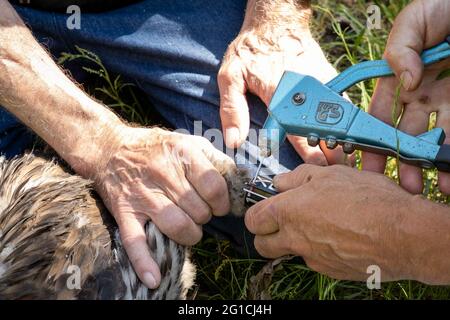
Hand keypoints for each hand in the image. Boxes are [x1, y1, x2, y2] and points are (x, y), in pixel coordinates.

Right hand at [93, 126, 234, 288]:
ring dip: (190, 235)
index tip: (220, 206)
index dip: (222, 202)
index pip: (213, 186)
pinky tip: (154, 279)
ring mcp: (143, 195)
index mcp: (181, 154)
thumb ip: (212, 157)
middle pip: (198, 210)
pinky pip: (135, 241)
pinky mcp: (124, 212)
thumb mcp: (186, 141)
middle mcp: (163, 173)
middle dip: (205, 216)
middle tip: (199, 212)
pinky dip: (144, 263)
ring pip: (177, 226)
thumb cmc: (154, 147)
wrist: (109, 148)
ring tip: (189, 229)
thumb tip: (237, 177)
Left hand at [218, 1, 346, 164]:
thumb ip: (232, 110)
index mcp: (279, 93)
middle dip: (334, 149)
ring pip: (337, 114)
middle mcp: (304, 89)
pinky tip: (344, 133)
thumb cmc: (251, 49)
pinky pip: (339, 101)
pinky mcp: (328, 75)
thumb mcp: (231, 76)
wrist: (275, 21)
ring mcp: (320, 81)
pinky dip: (342, 118)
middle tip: (340, 169)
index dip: (310, 152)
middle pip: (324, 126)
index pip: (298, 130)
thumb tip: (235, 141)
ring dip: (341, 136)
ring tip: (348, 156)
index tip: (319, 168)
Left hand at [245, 165, 418, 280]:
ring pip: (291, 252)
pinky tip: (342, 236)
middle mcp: (294, 238)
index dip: (257, 213)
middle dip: (266, 234)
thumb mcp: (330, 174)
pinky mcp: (330, 271)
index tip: (266, 207)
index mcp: (288, 211)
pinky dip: (322, 250)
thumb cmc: (367, 199)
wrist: (403, 234)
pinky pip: (316, 260)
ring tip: (322, 224)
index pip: (253, 219)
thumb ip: (298, 178)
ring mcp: (312, 258)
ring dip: (297, 241)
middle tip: (283, 221)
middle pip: (262, 245)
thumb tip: (280, 182)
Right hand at [362, 0, 449, 193]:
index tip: (361, 159)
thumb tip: (405, 81)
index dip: (369, 136)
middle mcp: (422, 93)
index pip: (379, 112)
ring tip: (422, 189)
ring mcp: (447, 101)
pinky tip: (448, 176)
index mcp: (401, 76)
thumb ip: (400, 48)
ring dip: (425, 166)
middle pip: (405, 133)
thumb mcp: (416, 19)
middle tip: (394, 185)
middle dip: (397, 160)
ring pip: (433, 140)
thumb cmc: (446, 6)